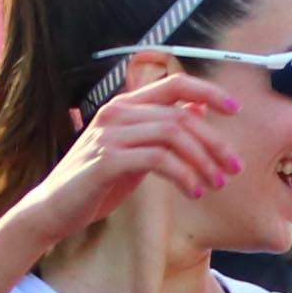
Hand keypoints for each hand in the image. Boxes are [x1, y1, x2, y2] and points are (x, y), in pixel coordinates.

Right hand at [21, 72, 242, 244]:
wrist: (55, 208)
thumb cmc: (98, 181)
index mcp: (126, 106)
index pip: (174, 84)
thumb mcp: (136, 150)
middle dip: (215, 142)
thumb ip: (162, 129)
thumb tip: (199, 110)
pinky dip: (183, 175)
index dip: (209, 91)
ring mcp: (110, 135)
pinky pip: (158, 159)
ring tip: (215, 185)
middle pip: (181, 115)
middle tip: (233, 168)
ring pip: (173, 135)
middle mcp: (118, 113)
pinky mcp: (107, 160)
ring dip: (203, 162)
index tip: (236, 108)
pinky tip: (193, 191)